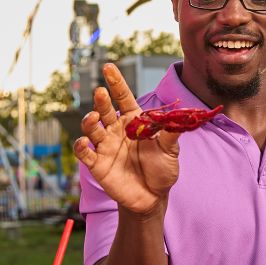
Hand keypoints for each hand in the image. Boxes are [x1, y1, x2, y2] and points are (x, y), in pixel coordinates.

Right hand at [71, 63, 180, 215]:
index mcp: (133, 121)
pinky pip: (84, 152)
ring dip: (89, 121)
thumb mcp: (170, 150)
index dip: (116, 82)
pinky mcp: (97, 164)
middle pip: (105, 110)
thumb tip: (183, 115)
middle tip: (101, 92)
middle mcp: (116, 130)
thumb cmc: (162, 169)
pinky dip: (81, 146)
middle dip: (101, 100)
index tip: (108, 67)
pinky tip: (85, 143)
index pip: (123, 97)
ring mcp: (105, 146)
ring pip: (91, 128)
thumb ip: (172, 132)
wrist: (153, 197)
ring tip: (94, 118)